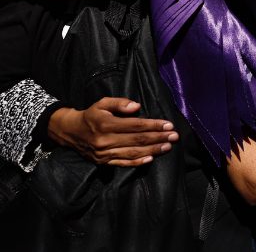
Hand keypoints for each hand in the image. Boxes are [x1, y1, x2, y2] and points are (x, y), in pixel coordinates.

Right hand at [48, 97, 178, 165]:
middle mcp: (105, 140)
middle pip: (137, 140)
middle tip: (175, 136)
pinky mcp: (103, 162)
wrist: (70, 132)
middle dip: (158, 137)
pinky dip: (138, 162)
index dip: (153, 125)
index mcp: (106, 124)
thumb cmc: (91, 115)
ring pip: (133, 152)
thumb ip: (119, 102)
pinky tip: (151, 159)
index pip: (135, 125)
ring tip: (168, 146)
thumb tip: (137, 106)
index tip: (168, 124)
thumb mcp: (102, 103)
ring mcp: (104, 153)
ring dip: (153, 150)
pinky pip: (123, 163)